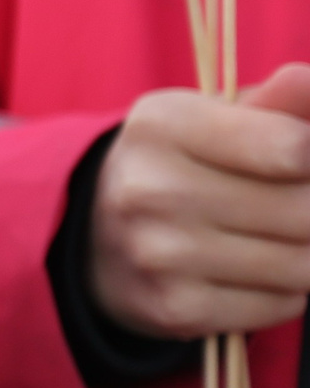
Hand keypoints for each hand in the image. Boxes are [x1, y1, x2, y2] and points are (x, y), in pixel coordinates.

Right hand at [91, 63, 309, 337]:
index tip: (304, 161)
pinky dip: (286, 291)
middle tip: (294, 202)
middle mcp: (151, 188)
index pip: (293, 147)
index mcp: (161, 124)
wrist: (99, 239)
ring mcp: (159, 253)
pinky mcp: (175, 307)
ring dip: (306, 252)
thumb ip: (276, 103)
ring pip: (302, 264)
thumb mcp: (213, 119)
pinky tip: (254, 272)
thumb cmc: (181, 167)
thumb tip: (309, 80)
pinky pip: (281, 303)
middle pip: (305, 210)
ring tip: (278, 236)